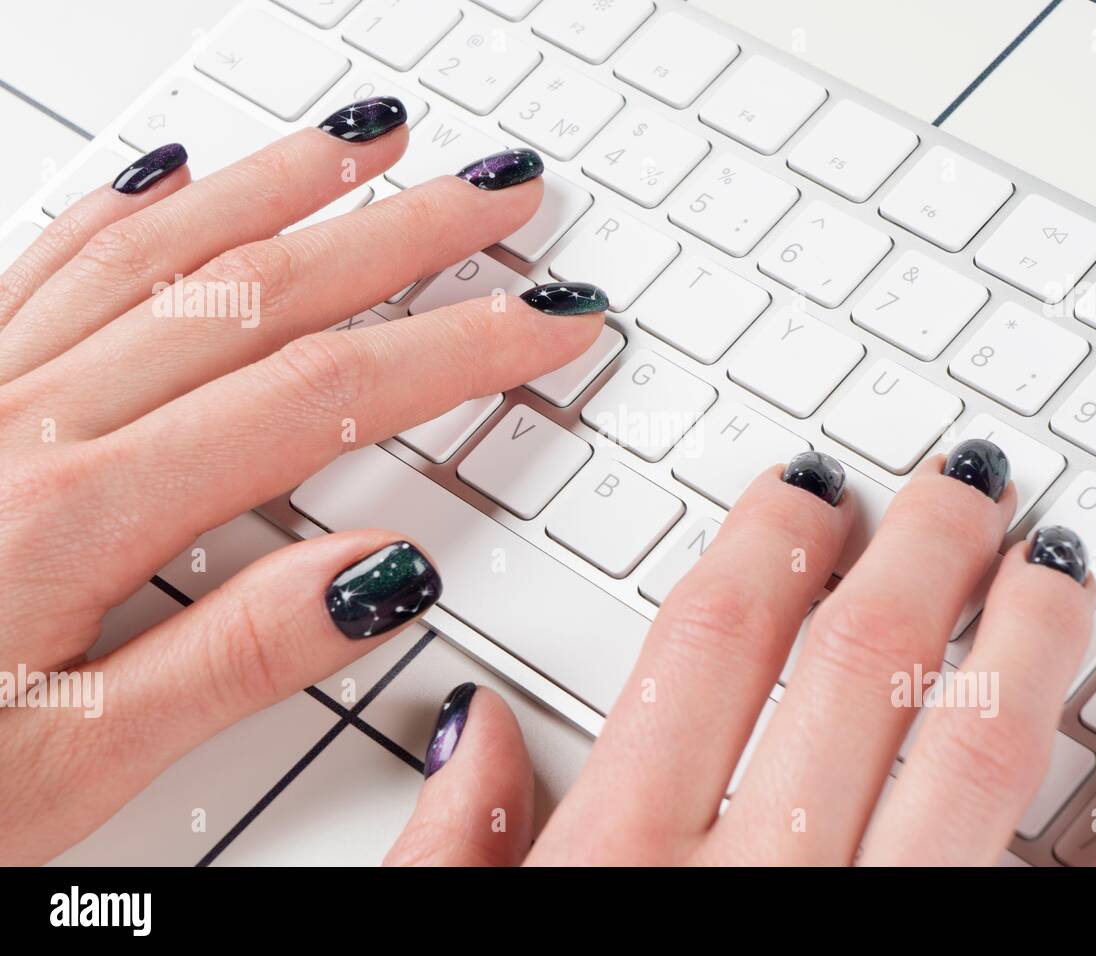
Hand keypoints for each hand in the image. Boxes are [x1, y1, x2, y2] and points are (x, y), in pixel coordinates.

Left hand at [0, 98, 606, 864]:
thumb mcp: (71, 766)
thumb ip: (235, 659)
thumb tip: (381, 576)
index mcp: (76, 511)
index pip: (320, 394)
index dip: (455, 348)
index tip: (544, 323)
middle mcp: (28, 421)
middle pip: (260, 291)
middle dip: (404, 234)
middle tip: (498, 195)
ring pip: (161, 250)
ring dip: (283, 184)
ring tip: (373, 142)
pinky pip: (45, 264)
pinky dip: (130, 209)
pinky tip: (181, 175)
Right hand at [386, 447, 1095, 865]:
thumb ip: (455, 855)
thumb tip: (473, 727)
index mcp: (619, 873)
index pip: (708, 641)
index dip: (767, 537)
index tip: (810, 487)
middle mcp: (757, 896)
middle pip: (857, 665)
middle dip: (921, 551)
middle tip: (963, 486)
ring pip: (979, 751)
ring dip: (1036, 639)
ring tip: (1062, 568)